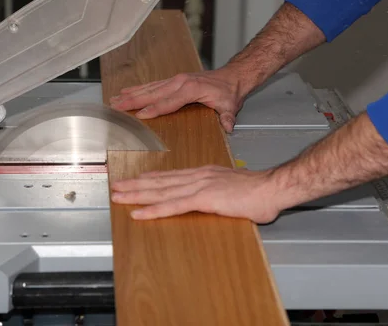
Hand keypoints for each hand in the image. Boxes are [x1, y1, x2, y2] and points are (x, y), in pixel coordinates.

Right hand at [109, 69, 244, 131]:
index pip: (169, 102)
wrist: (232, 77)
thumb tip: (229, 126)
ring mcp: (176, 80)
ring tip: (115, 99)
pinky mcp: (174, 80)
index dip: (155, 109)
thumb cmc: (229, 92)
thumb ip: (228, 117)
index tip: (141, 115)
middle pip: (153, 93)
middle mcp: (181, 82)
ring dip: (131, 93)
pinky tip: (127, 92)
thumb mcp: (231, 106)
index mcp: (192, 89)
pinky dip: (139, 88)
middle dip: (133, 100)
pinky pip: (153, 84)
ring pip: (150, 87)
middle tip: (116, 106)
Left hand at [110, 165, 283, 222]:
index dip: (150, 178)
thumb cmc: (258, 191)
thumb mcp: (233, 189)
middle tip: (116, 186)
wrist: (271, 188)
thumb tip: (214, 200)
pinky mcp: (204, 198)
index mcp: (204, 174)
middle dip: (136, 184)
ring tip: (119, 196)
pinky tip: (140, 213)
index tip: (136, 179)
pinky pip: (173, 205)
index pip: (171, 176)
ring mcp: (199, 186)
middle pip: (160, 181)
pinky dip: (154, 209)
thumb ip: (219, 193)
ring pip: (161, 191)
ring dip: (137, 194)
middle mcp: (198, 176)